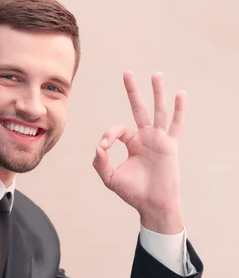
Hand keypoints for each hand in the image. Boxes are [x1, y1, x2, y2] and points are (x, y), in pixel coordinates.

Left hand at [93, 70, 185, 233]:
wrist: (152, 205)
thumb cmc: (132, 192)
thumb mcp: (110, 178)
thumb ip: (100, 162)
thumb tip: (98, 146)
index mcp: (132, 144)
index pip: (118, 130)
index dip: (108, 135)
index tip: (104, 147)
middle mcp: (146, 138)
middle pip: (138, 109)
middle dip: (132, 91)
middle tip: (126, 72)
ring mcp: (159, 140)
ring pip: (158, 111)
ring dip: (156, 93)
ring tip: (155, 75)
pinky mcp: (170, 146)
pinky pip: (175, 125)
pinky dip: (179, 110)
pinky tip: (180, 95)